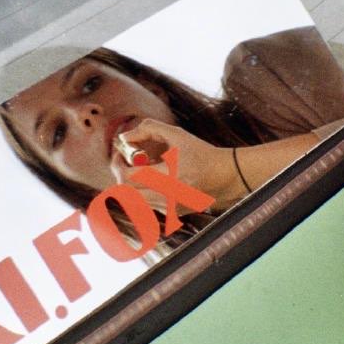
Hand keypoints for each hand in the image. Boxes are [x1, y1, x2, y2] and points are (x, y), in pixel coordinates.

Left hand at [112, 119, 242, 211]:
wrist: (226, 176)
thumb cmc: (202, 153)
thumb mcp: (177, 134)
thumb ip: (148, 129)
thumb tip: (124, 137)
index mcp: (168, 177)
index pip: (128, 177)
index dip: (117, 164)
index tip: (120, 153)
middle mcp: (167, 197)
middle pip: (125, 194)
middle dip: (121, 175)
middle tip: (125, 162)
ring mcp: (168, 208)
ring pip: (134, 200)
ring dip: (132, 184)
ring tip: (144, 168)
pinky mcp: (172, 214)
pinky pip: (148, 204)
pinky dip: (145, 191)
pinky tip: (159, 179)